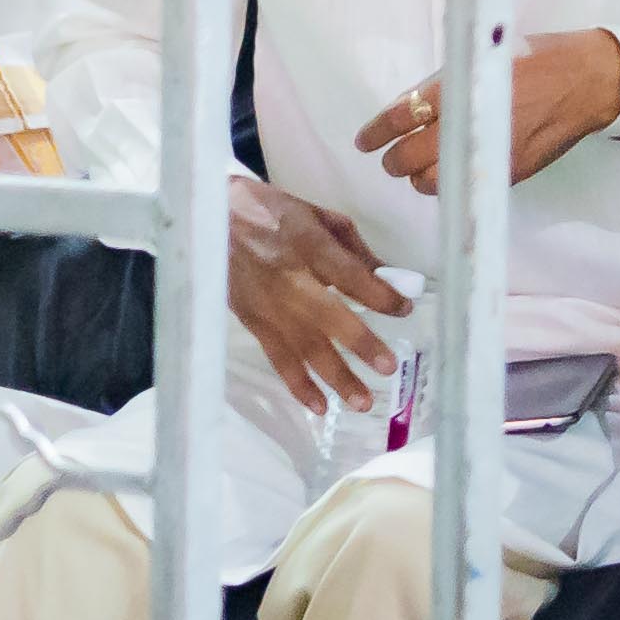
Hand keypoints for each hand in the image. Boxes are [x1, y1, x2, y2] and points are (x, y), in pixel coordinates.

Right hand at [221, 171, 408, 414]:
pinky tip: (319, 405)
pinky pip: (278, 360)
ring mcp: (269, 308)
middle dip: (360, 345)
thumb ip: (355, 250)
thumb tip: (387, 278)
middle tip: (388, 368)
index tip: (405, 309)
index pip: (351, 277)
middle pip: (329, 319)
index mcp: (310, 247)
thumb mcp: (320, 217)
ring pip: (305, 349)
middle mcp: (289, 281)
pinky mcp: (253, 324)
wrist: (213, 222)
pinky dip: (298, 385)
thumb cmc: (274, 214)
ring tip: (362, 401)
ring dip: (335, 378)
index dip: (381, 296)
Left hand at [359, 28, 619, 191]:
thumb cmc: (535, 59)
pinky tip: (452, 168)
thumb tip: (407, 109)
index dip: (376, 131)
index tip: (364, 140)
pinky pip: (461, 186)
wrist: (586, 80)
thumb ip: (443, 86)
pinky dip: (448, 181)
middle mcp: (471, 125)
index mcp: (461, 89)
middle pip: (407, 158)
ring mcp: (488, 155)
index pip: (400, 117)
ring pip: (429, 182)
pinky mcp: (506, 173)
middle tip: (391, 155)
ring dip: (418, 175)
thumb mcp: (483, 59)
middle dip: (393, 159)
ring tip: (422, 164)